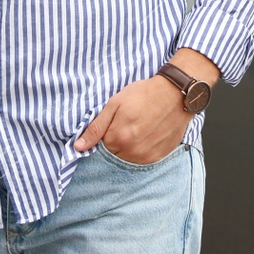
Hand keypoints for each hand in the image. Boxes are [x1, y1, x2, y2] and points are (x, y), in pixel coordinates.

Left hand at [73, 75, 192, 164]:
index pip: (100, 146)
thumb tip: (78, 147)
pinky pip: (142, 159)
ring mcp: (146, 156)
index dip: (106, 134)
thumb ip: (96, 127)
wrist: (175, 94)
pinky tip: (148, 133)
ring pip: (128, 158)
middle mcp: (131, 152)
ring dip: (129, 147)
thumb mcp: (115, 104)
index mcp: (117, 138)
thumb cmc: (143, 94)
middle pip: (114, 154)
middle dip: (116, 141)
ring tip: (139, 127)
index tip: (114, 123)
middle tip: (128, 123)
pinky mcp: (158, 157)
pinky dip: (142, 149)